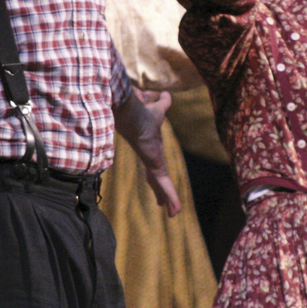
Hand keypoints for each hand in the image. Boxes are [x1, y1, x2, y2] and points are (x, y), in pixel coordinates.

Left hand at [114, 89, 181, 215]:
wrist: (132, 114)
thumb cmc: (139, 109)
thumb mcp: (156, 107)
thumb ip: (161, 102)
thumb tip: (165, 94)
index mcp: (150, 147)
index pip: (152, 164)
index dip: (153, 174)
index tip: (152, 181)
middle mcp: (150, 157)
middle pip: (154, 178)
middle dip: (158, 190)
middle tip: (160, 204)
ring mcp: (152, 163)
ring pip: (160, 185)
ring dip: (167, 199)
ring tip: (173, 213)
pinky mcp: (155, 166)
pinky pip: (165, 185)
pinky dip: (171, 198)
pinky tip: (174, 211)